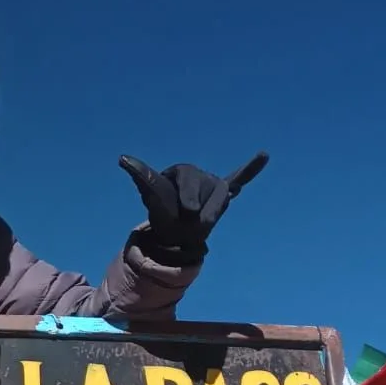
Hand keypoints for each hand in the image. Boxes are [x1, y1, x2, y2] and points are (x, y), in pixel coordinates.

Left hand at [118, 151, 268, 258]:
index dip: (190, 197)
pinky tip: (263, 155)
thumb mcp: (150, 194)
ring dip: (211, 215)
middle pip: (211, 192)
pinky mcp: (225, 193)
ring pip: (222, 201)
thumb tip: (122, 159)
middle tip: (191, 224)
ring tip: (197, 223)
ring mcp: (215, 184)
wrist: (174, 229)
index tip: (189, 211)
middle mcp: (202, 174)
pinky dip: (251, 169)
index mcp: (184, 171)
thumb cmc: (162, 209)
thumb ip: (141, 175)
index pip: (191, 179)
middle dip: (201, 211)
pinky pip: (241, 179)